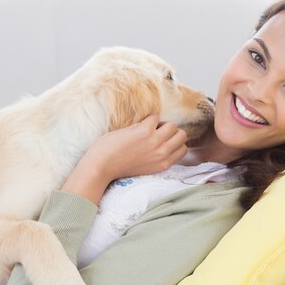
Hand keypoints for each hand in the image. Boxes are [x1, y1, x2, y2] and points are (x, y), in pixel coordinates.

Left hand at [61, 115, 187, 203]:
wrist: (101, 167)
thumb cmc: (118, 166)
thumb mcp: (145, 167)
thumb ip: (156, 156)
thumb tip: (161, 137)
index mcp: (163, 165)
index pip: (182, 149)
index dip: (174, 142)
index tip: (164, 139)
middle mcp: (162, 153)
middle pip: (181, 135)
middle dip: (171, 131)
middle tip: (157, 132)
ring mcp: (155, 141)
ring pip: (172, 125)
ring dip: (161, 124)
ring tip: (147, 128)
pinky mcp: (144, 131)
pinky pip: (155, 117)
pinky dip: (147, 119)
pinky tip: (136, 126)